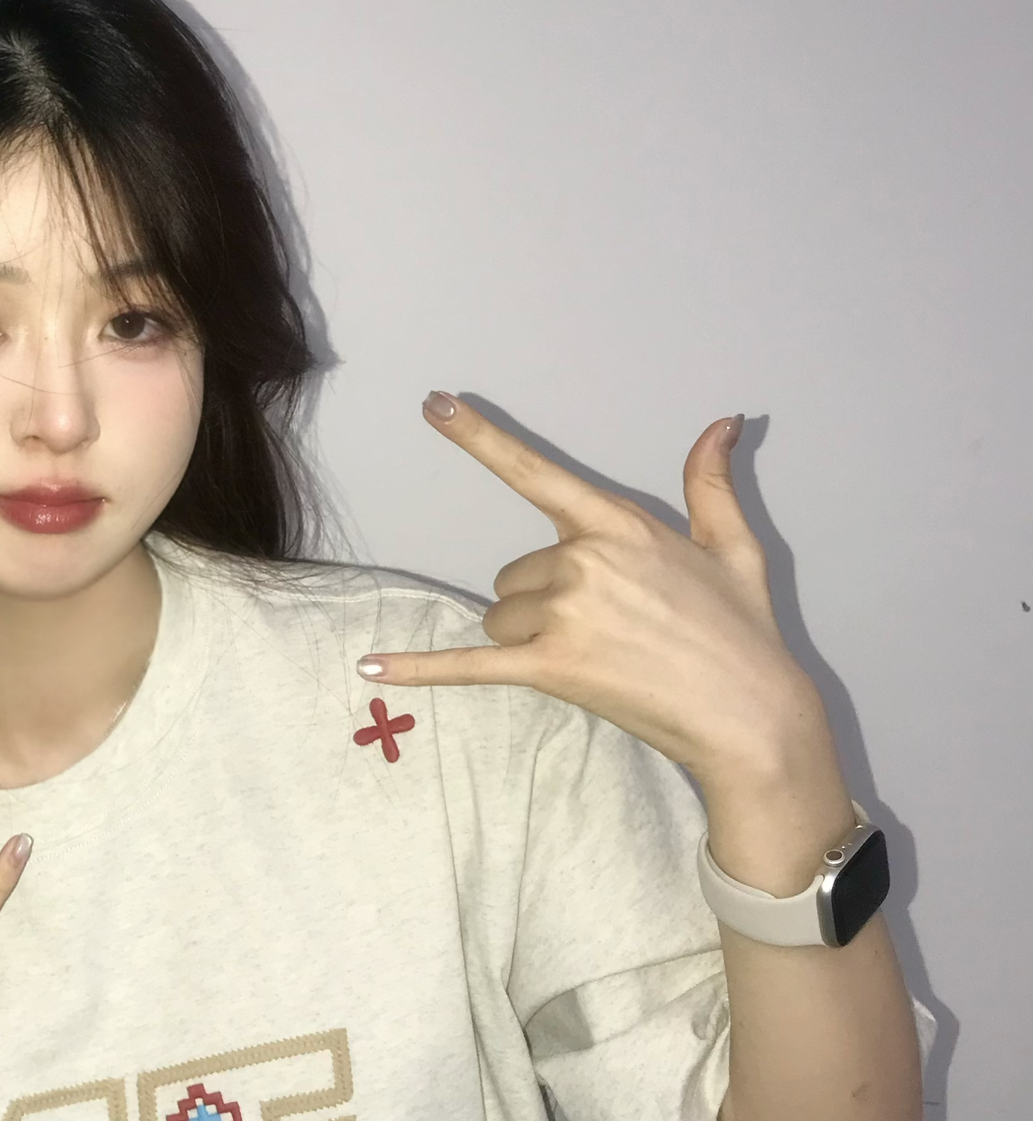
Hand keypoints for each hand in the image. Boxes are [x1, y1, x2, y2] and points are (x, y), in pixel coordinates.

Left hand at [358, 393, 827, 784]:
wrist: (751, 715)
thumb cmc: (743, 631)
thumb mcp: (734, 547)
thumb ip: (710, 482)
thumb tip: (723, 421)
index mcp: (618, 524)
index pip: (534, 471)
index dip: (479, 437)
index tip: (434, 404)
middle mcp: (582, 560)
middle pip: (514, 574)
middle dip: (545, 601)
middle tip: (610, 631)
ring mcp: (564, 615)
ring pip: (500, 619)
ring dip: (530, 640)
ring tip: (599, 659)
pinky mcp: (551, 669)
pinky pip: (467, 665)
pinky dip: (418, 669)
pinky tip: (369, 669)